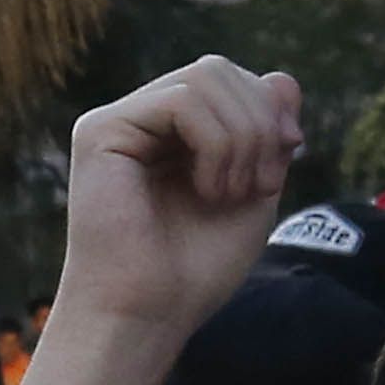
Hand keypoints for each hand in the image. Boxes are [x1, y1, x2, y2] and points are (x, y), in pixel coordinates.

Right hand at [53, 56, 302, 347]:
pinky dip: (214, 143)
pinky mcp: (100, 132)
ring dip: (241, 137)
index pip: (233, 81)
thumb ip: (270, 134)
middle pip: (220, 70)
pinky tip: (206, 189)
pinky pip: (181, 101)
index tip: (281, 169)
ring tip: (230, 193)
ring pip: (206, 77)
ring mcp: (118, 123)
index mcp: (173, 134)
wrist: (149, 314)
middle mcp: (141, 121)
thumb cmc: (194, 268)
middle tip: (258, 186)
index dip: (270, 112)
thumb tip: (284, 77)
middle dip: (259, 122)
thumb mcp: (255, 189)